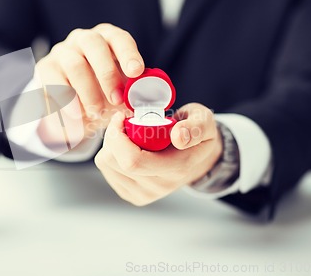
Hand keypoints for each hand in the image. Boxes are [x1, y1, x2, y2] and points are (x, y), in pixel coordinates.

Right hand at [36, 23, 144, 146]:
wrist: (71, 102)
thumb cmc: (103, 92)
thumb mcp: (121, 90)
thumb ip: (134, 93)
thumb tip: (151, 103)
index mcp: (107, 38)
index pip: (119, 38)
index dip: (128, 54)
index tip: (136, 72)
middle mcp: (83, 39)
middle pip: (94, 45)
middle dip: (107, 74)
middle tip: (116, 100)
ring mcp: (62, 52)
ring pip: (74, 65)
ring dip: (87, 92)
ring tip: (95, 114)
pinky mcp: (45, 69)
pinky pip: (54, 84)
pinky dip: (67, 105)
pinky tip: (76, 119)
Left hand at [94, 103, 222, 205]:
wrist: (197, 157)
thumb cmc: (195, 133)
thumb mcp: (203, 121)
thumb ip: (196, 127)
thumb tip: (179, 137)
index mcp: (177, 168)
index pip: (133, 161)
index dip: (118, 136)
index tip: (123, 116)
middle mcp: (159, 186)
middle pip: (114, 161)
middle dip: (112, 135)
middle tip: (125, 120)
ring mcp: (144, 194)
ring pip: (106, 164)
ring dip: (110, 143)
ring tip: (128, 134)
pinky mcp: (132, 195)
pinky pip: (106, 170)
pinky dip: (110, 153)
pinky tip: (126, 146)